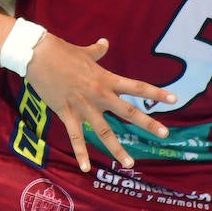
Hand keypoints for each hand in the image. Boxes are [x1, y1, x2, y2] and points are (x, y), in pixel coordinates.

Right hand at [25, 36, 176, 172]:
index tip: (175, 99)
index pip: (137, 87)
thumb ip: (97, 51)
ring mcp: (82, 106)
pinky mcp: (66, 113)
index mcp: (106, 79)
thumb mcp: (84, 51)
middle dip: (148, 123)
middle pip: (128, 112)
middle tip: (165, 134)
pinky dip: (81, 153)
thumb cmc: (60, 51)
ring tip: (130, 163)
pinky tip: (86, 168)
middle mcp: (98, 95)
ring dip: (117, 149)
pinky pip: (75, 137)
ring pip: (104, 132)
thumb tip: (104, 42)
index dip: (156, 93)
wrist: (37, 55)